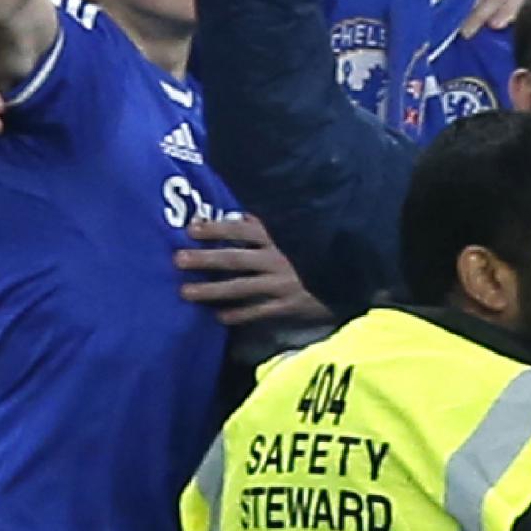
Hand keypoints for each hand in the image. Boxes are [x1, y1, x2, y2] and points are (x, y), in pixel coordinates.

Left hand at [175, 215, 332, 327]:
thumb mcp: (299, 232)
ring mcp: (284, 283)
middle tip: (178, 260)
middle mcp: (279, 258)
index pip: (243, 228)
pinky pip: (259, 311)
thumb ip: (272, 226)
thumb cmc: (318, 252)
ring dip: (212, 290)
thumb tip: (242, 214)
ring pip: (241, 287)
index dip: (217, 228)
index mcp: (280, 237)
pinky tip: (219, 316)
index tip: (191, 229)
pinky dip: (238, 314)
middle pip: (235, 258)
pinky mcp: (290, 304)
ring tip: (186, 292)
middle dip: (205, 259)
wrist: (352, 279)